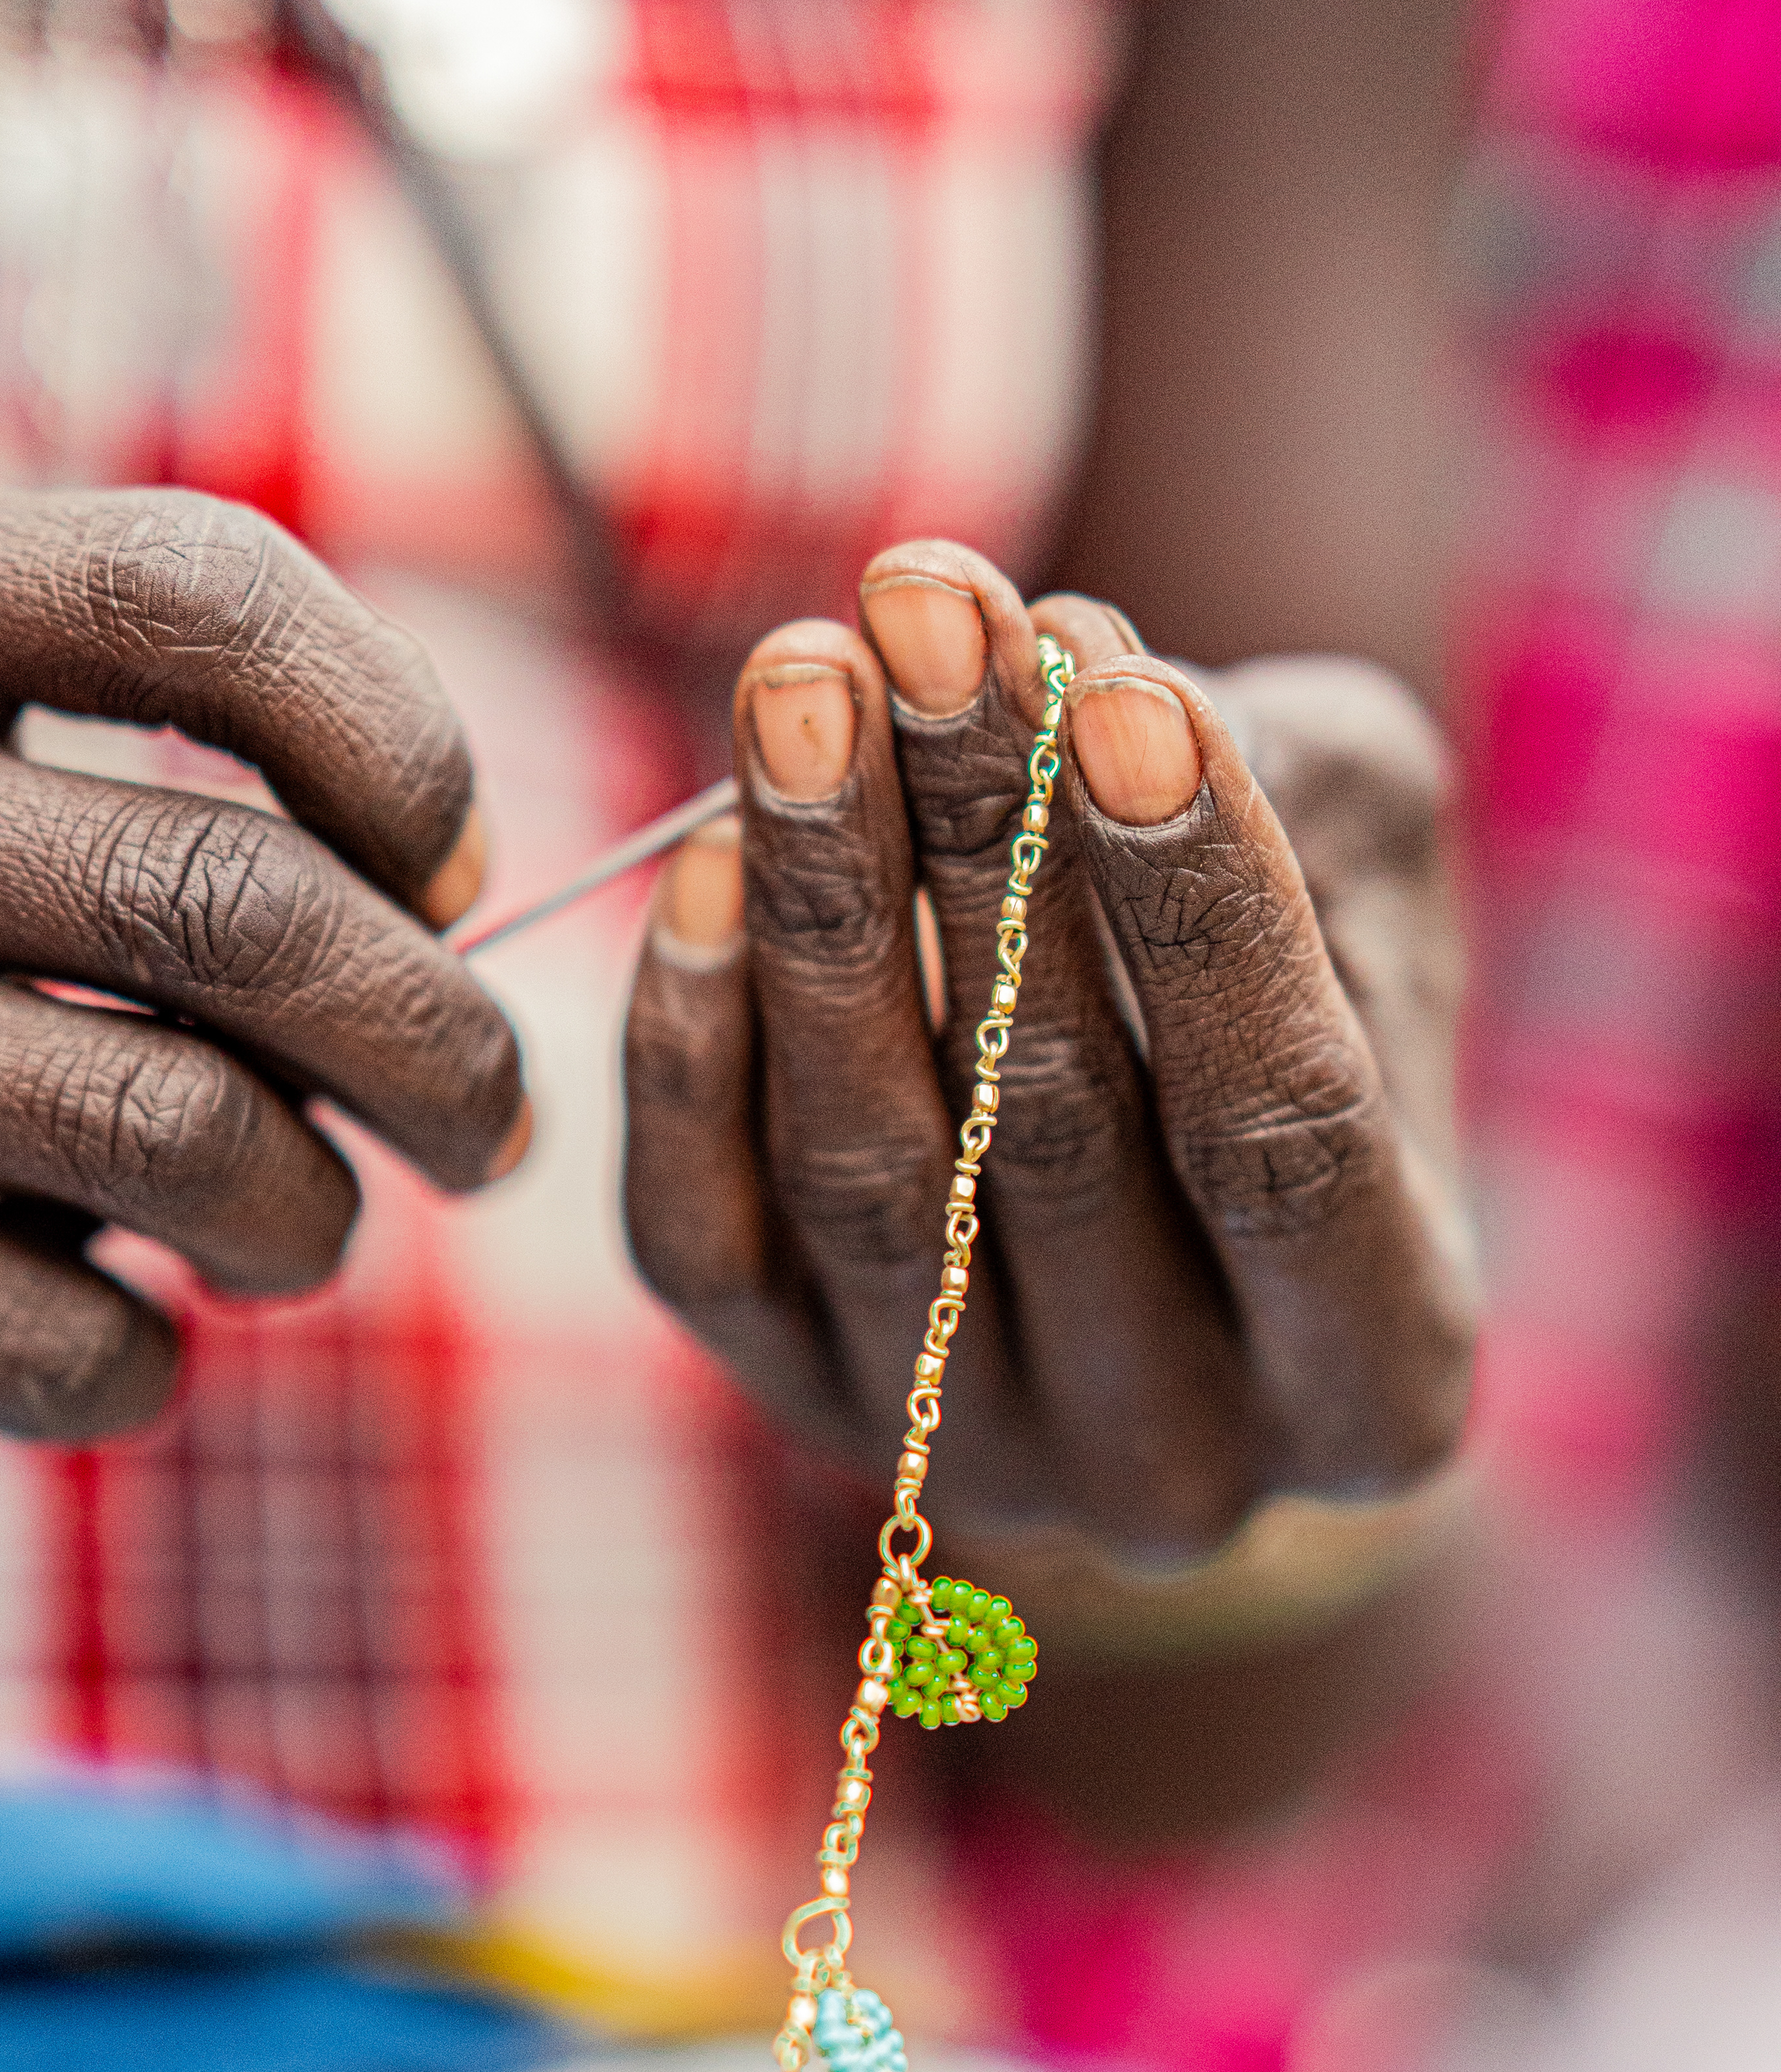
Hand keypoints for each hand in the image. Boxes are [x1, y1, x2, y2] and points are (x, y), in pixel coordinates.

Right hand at [0, 492, 525, 1473]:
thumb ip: (93, 760)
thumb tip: (443, 912)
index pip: (208, 596)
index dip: (404, 749)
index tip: (451, 873)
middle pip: (241, 905)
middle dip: (439, 1045)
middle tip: (478, 1121)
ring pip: (177, 1140)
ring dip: (309, 1224)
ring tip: (292, 1235)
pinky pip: (49, 1340)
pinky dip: (141, 1368)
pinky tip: (111, 1337)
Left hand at [622, 542, 1475, 1577]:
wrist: (1164, 1228)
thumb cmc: (1308, 1020)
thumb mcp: (1364, 894)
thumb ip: (1275, 786)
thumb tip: (1062, 654)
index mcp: (1376, 1376)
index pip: (1281, 1132)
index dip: (1197, 905)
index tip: (1117, 681)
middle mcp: (1180, 1463)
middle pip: (1057, 1140)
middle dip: (987, 846)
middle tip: (921, 609)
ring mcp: (974, 1457)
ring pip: (873, 1181)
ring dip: (827, 905)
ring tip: (801, 678)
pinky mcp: (794, 1408)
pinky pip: (709, 1236)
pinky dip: (695, 1042)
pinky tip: (702, 859)